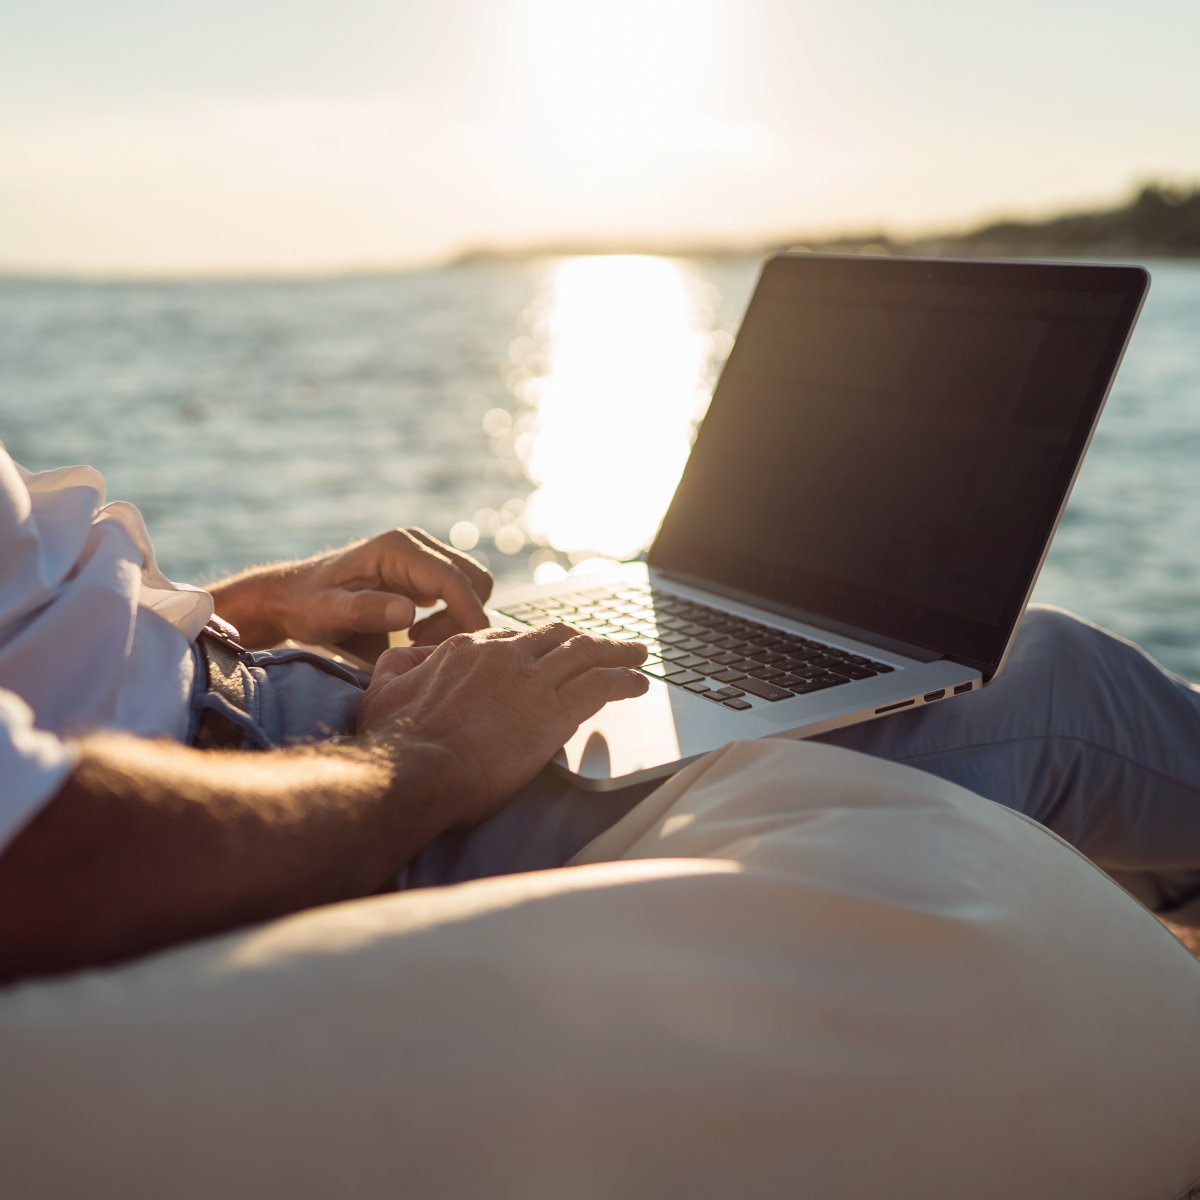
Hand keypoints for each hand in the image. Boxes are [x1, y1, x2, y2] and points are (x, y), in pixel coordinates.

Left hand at [209, 528, 492, 648]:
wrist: (291, 596)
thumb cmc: (305, 607)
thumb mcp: (327, 613)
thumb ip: (365, 611)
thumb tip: (409, 612)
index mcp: (399, 548)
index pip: (454, 579)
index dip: (469, 614)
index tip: (469, 649)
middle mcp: (417, 545)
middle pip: (474, 580)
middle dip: (464, 618)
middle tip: (424, 647)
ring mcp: (422, 556)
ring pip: (470, 587)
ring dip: (456, 619)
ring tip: (414, 642)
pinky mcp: (423, 572)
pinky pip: (457, 593)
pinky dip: (450, 617)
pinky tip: (414, 634)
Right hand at [356, 624, 648, 826]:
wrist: (412, 770)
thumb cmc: (392, 741)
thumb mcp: (382, 690)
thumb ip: (398, 668)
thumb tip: (405, 659)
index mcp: (466, 651)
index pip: (512, 640)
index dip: (538, 646)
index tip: (553, 652)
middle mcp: (503, 657)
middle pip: (557, 638)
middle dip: (586, 640)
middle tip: (609, 644)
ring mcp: (530, 681)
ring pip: (586, 654)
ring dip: (616, 652)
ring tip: (638, 655)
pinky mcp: (553, 711)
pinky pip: (601, 685)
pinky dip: (624, 680)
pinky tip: (639, 684)